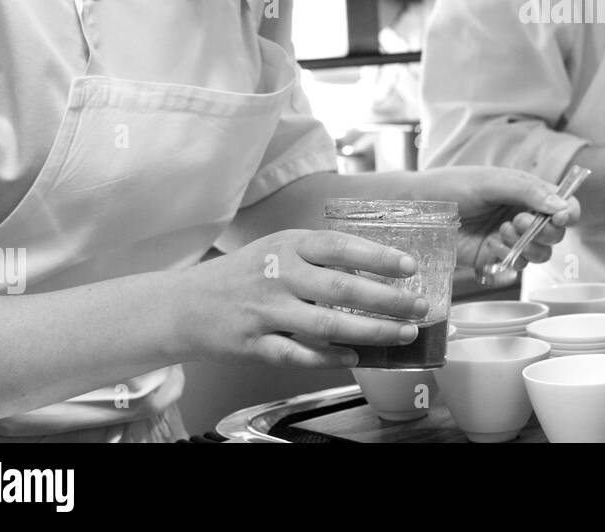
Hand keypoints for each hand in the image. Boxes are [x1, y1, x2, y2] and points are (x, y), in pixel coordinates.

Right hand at [180, 229, 429, 367]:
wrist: (184, 304)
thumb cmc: (245, 274)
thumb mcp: (279, 249)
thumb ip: (321, 257)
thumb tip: (377, 270)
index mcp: (288, 246)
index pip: (340, 246)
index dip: (378, 256)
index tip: (410, 266)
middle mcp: (278, 276)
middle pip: (342, 288)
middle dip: (388, 300)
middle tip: (420, 307)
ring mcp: (265, 312)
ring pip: (327, 325)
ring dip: (371, 332)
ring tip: (402, 334)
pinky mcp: (254, 345)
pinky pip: (298, 355)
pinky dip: (329, 358)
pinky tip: (355, 358)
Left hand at [405, 166, 579, 271]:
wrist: (418, 211)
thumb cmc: (451, 187)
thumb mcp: (491, 182)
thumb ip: (527, 191)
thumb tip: (561, 206)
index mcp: (527, 192)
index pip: (563, 204)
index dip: (568, 213)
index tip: (560, 217)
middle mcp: (524, 216)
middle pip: (557, 233)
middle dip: (544, 231)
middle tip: (519, 221)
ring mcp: (511, 239)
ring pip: (542, 253)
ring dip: (528, 245)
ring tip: (503, 231)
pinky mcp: (496, 258)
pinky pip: (519, 265)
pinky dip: (511, 257)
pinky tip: (492, 244)